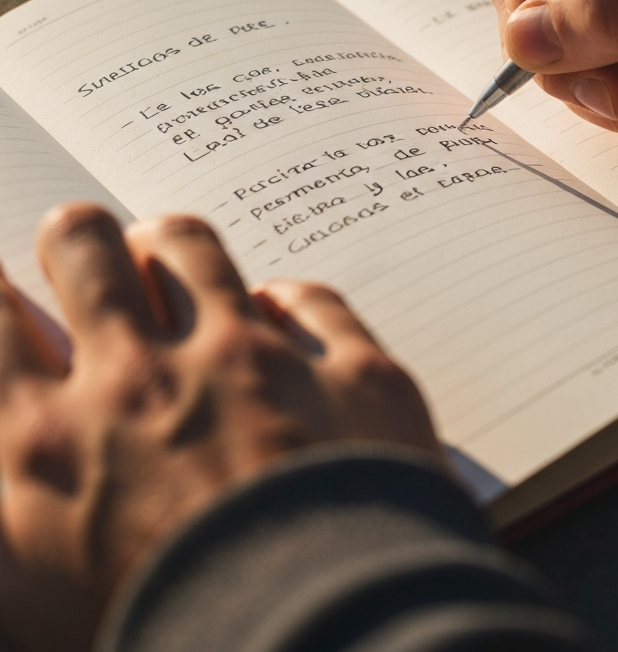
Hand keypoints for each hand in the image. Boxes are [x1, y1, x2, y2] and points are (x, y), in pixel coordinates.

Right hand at [0, 204, 437, 651]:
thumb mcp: (35, 600)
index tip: (1, 286)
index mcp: (51, 445)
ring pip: (190, 245)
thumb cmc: (171, 646)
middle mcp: (144, 381)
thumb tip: (35, 448)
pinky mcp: (348, 370)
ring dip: (171, 247)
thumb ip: (24, 501)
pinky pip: (310, 297)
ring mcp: (253, 360)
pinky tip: (287, 317)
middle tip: (88, 257)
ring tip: (169, 256)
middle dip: (75, 241)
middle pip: (81, 245)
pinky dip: (291, 304)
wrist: (312, 651)